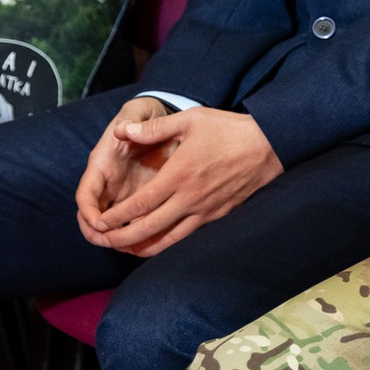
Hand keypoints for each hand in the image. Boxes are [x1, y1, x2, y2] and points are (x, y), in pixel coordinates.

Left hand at [75, 102, 283, 257]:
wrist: (270, 145)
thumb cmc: (229, 130)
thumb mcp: (190, 120)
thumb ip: (153, 128)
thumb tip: (121, 130)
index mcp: (178, 176)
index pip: (139, 204)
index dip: (116, 217)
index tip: (99, 223)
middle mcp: (189, 198)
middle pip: (149, 228)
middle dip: (123, 238)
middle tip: (104, 242)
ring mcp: (205, 210)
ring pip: (169, 239)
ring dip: (144, 247)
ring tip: (126, 249)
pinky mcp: (219, 215)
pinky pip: (189, 236)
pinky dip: (169, 244)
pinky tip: (159, 244)